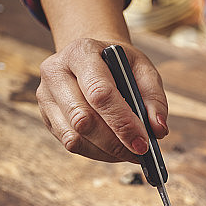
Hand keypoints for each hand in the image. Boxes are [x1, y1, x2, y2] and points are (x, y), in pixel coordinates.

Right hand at [36, 38, 167, 162]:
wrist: (94, 58)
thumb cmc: (120, 65)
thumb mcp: (143, 69)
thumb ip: (154, 98)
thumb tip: (158, 130)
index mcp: (82, 53)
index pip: (100, 93)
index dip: (123, 122)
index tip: (143, 143)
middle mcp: (56, 72)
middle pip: (83, 119)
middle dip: (116, 142)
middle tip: (141, 152)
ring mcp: (46, 95)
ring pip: (75, 137)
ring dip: (108, 151)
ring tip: (131, 152)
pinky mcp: (47, 116)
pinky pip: (71, 144)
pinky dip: (97, 153)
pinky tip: (114, 149)